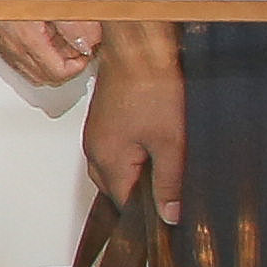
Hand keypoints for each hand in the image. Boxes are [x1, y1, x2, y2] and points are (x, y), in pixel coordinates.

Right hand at [0, 0, 96, 90]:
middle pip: (46, 79)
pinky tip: (41, 44)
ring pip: (32, 74)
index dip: (78, 66)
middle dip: (65, 69)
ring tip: (60, 48)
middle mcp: (15, 50)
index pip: (59, 73)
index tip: (84, 52)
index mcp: (29, 42)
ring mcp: (5, 48)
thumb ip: (70, 26)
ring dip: (49, 67)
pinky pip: (19, 64)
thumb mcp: (51, 1)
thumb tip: (83, 43)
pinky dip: (34, 61)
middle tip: (76, 52)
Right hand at [83, 25, 186, 229]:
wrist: (140, 49)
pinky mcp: (106, 120)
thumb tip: (169, 214)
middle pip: (116, 189)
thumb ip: (169, 182)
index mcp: (106, 160)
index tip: (171, 217)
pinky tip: (154, 150)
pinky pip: (115, 150)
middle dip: (140, 197)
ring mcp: (98, 133)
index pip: (124, 205)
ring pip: (115, 169)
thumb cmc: (152, 88)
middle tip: (171, 198)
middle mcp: (95, 149)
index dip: (149, 214)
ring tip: (165, 172)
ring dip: (136, 175)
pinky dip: (133, 157)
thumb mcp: (171, 143)